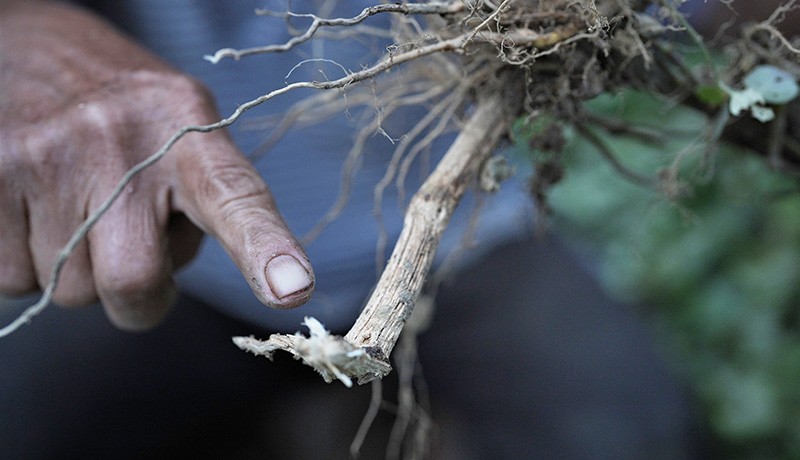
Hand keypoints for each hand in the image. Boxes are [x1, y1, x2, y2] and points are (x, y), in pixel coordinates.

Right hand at [0, 1, 313, 329]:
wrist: (28, 49)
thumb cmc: (125, 115)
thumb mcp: (184, 135)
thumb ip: (198, 209)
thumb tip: (158, 285)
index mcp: (189, 130)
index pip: (235, 196)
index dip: (264, 248)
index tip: (291, 289)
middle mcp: (120, 140)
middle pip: (134, 283)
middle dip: (137, 299)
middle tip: (130, 253)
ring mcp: (47, 156)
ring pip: (66, 290)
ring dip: (76, 270)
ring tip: (74, 203)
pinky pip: (11, 280)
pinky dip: (23, 263)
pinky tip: (34, 209)